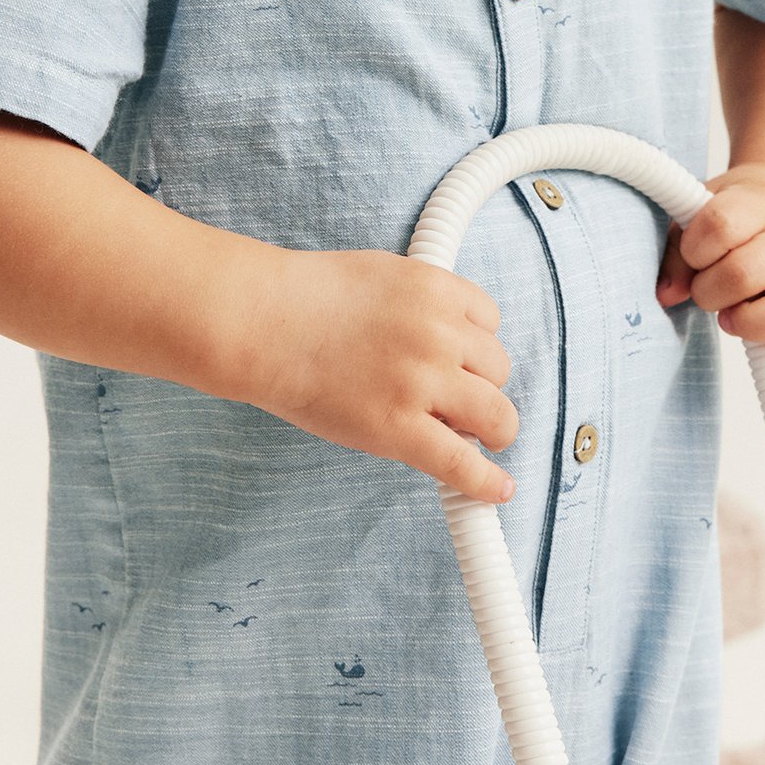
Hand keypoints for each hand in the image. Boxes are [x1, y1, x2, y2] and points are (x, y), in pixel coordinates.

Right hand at [228, 245, 521, 503]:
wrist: (266, 323)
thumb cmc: (310, 296)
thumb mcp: (385, 274)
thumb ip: (422, 302)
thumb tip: (450, 332)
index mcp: (436, 289)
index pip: (490, 320)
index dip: (475, 344)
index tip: (462, 360)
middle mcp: (440, 333)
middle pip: (497, 368)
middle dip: (479, 383)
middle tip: (453, 398)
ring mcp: (422, 382)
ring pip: (495, 413)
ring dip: (491, 427)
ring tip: (475, 437)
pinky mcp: (400, 429)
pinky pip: (461, 463)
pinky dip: (486, 481)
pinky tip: (498, 489)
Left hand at [654, 162, 764, 358]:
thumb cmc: (738, 213)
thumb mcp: (700, 210)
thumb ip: (677, 251)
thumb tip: (668, 296)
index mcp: (757, 203)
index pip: (721, 225)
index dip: (694, 249)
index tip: (692, 254)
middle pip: (745, 273)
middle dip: (710, 292)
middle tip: (706, 289)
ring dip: (748, 322)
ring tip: (732, 315)